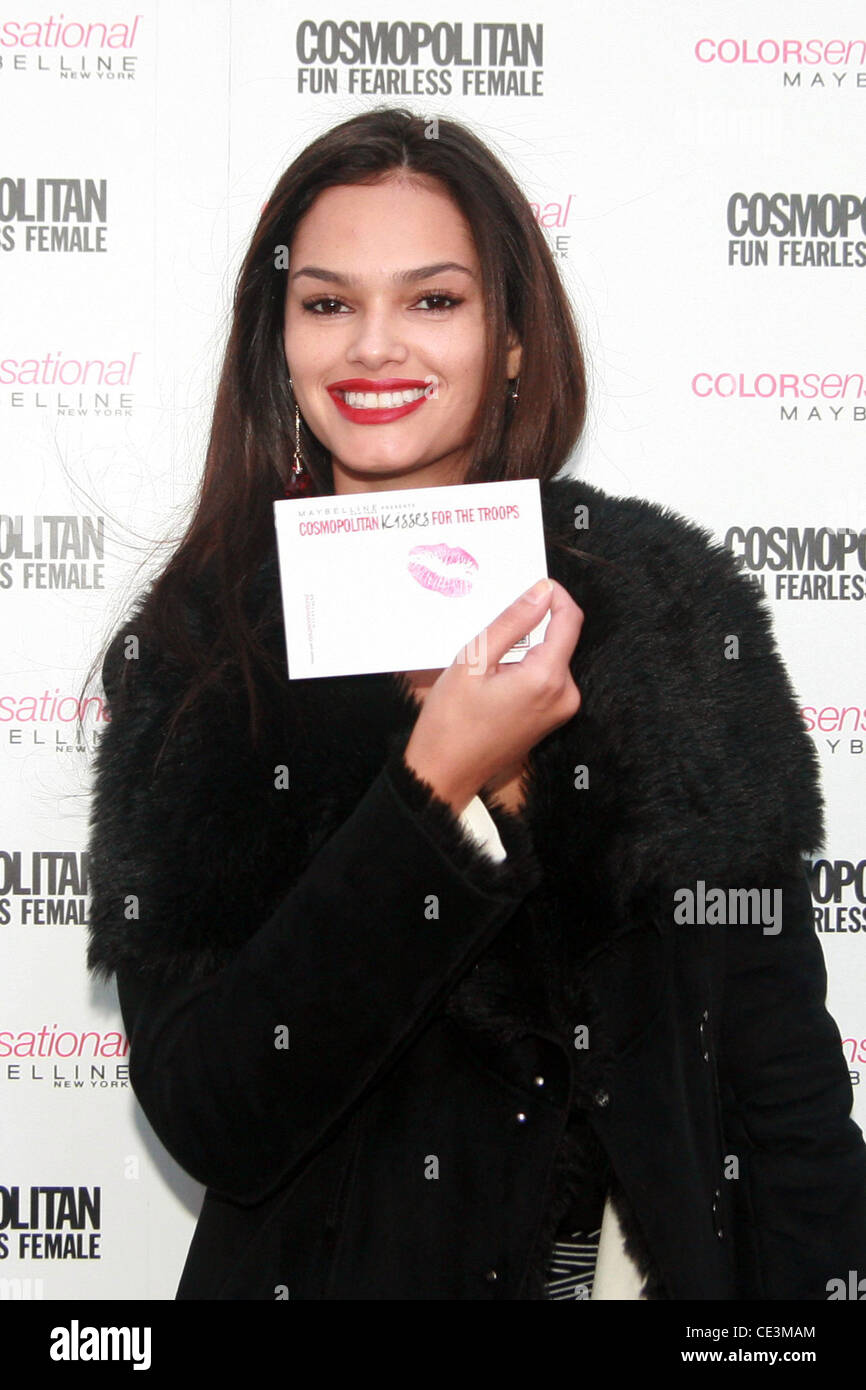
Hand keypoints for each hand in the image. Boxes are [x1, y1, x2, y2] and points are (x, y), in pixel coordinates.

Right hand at [402, 578, 583, 814]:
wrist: (445, 775)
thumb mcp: (473, 661)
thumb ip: (512, 623)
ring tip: (485, 664)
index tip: (530, 586)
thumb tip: (542, 592)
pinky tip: (493, 680)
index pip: (570, 619)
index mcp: (547, 678)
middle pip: (560, 638)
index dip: (554, 596)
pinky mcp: (552, 717)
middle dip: (530, 626)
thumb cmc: (450, 723)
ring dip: (524, 648)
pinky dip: (524, 668)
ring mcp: (561, 709)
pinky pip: (546, 677)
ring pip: (551, 657)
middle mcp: (565, 695)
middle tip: (490, 633)